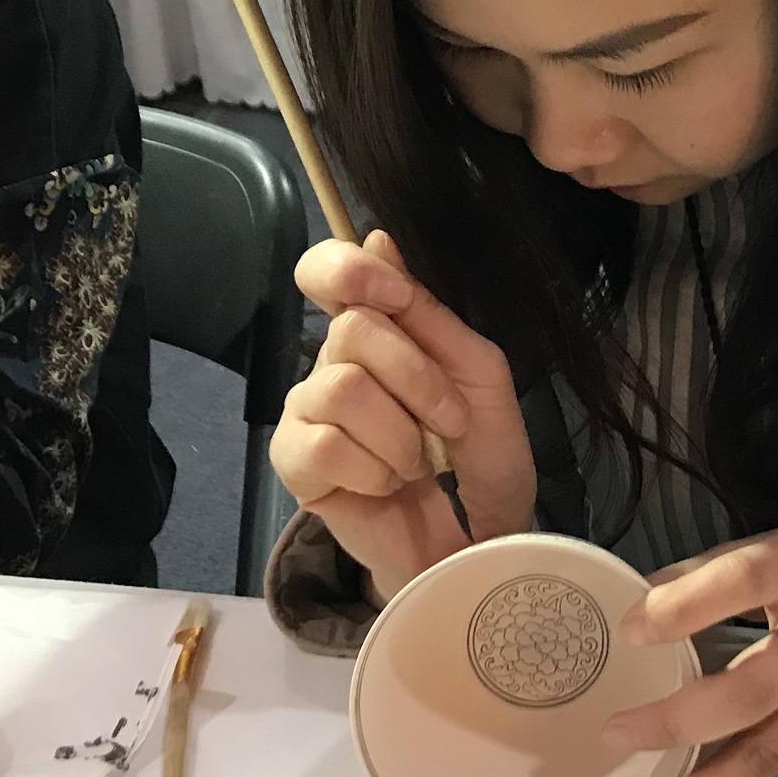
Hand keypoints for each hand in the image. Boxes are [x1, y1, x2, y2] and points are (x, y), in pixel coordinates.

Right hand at [269, 230, 535, 601]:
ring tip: (418, 464)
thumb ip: (430, 313)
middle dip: (418, 379)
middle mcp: (333, 361)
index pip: (326, 270)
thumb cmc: (483, 456)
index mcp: (378, 330)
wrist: (481, 539)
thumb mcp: (479, 374)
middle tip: (450, 423)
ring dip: (401, 434)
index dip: (349, 270)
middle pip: (350, 330)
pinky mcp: (294, 464)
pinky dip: (373, 469)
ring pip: (341, 387)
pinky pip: (321, 445)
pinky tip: (387, 484)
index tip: (396, 297)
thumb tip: (378, 237)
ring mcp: (308, 412)